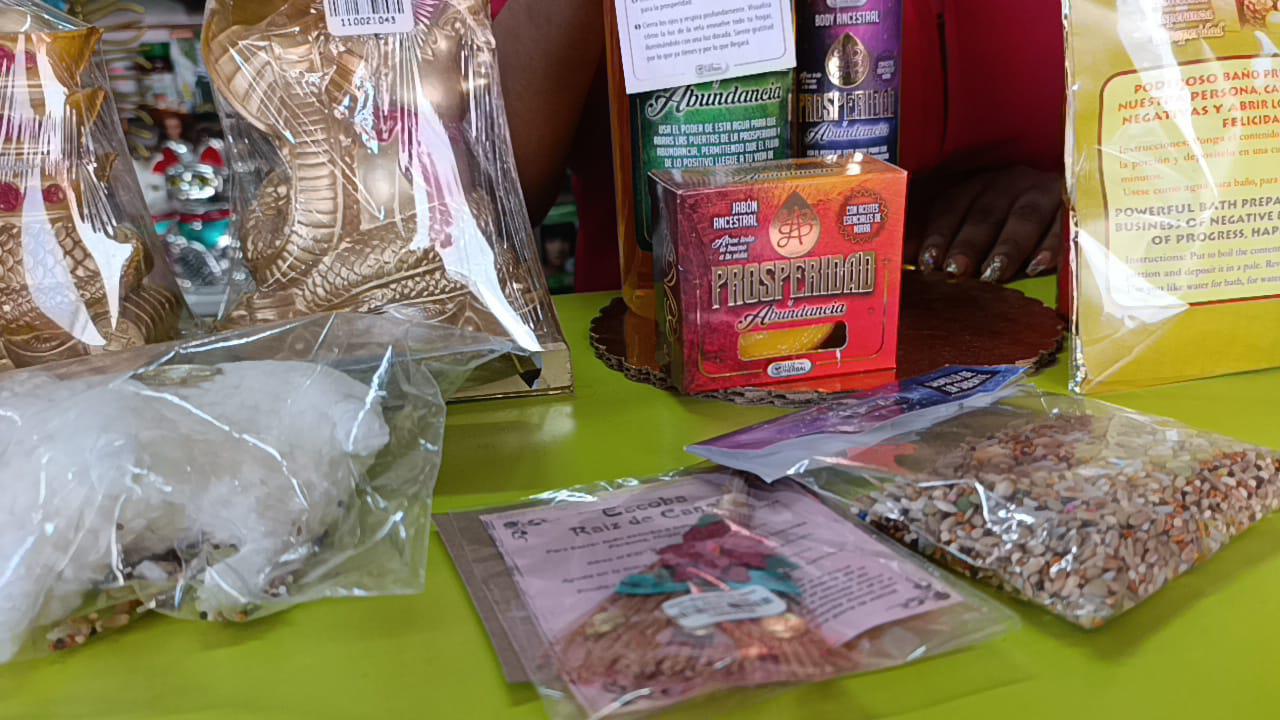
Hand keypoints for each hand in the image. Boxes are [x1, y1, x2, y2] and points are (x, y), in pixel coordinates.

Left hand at [915, 167, 1064, 282]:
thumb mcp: (974, 226)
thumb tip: (903, 257)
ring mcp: (1043, 192)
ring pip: (1022, 218)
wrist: (1067, 197)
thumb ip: (941, 240)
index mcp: (977, 186)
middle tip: (955, 271)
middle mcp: (1009, 183)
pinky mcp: (1073, 207)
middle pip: (985, 213)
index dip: (938, 234)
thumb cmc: (1008, 222)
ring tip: (994, 274)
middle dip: (968, 244)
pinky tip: (1038, 268)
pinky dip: (1050, 247)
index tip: (926, 262)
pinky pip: (1062, 226)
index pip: (952, 206)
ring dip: (1006, 247)